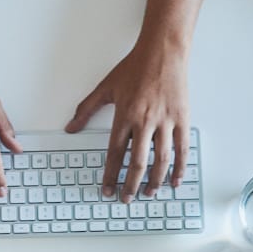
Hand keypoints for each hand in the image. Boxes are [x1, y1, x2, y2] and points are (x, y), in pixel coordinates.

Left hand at [66, 41, 188, 201]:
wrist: (162, 52)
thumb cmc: (135, 67)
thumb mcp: (106, 87)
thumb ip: (86, 109)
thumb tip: (70, 127)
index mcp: (125, 115)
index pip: (114, 153)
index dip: (110, 175)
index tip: (107, 189)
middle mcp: (145, 121)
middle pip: (137, 162)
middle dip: (130, 185)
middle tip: (127, 199)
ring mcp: (165, 121)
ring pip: (161, 160)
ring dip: (154, 181)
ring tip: (148, 193)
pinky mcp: (181, 119)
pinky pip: (182, 149)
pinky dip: (180, 168)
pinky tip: (175, 181)